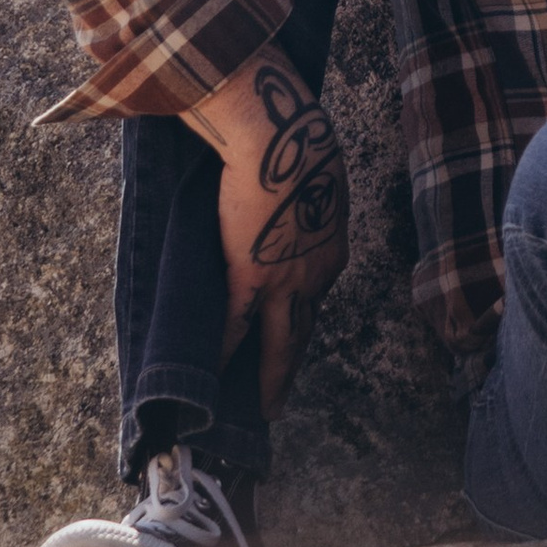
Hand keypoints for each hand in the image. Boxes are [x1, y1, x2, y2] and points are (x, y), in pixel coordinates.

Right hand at [191, 50, 351, 418]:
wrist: (280, 137)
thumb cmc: (298, 144)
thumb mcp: (319, 183)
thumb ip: (308, 206)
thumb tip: (298, 201)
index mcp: (331, 250)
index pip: (316, 297)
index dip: (303, 320)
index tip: (295, 338)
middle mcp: (315, 273)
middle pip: (303, 332)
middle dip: (291, 368)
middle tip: (279, 401)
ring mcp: (285, 278)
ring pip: (280, 341)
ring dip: (270, 377)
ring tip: (262, 409)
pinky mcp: (251, 274)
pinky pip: (237, 324)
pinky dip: (225, 352)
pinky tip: (215, 376)